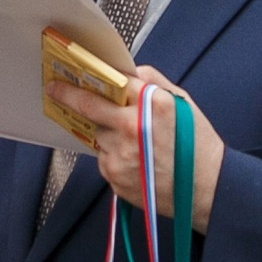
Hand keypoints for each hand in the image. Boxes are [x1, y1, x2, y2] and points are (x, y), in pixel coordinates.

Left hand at [45, 65, 225, 232]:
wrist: (206, 190)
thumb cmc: (196, 145)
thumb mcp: (182, 102)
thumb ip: (152, 82)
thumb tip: (126, 71)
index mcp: (151, 104)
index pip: (110, 82)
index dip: (85, 77)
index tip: (64, 76)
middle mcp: (132, 127)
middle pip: (91, 108)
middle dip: (70, 98)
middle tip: (55, 91)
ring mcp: (120, 154)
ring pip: (98, 135)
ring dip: (106, 133)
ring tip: (133, 142)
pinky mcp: (114, 176)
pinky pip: (103, 158)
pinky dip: (113, 156)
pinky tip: (135, 160)